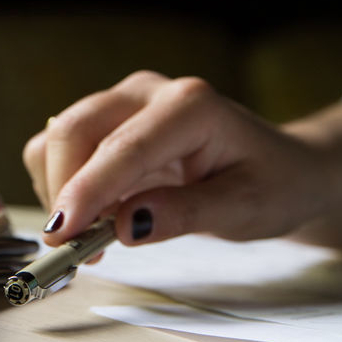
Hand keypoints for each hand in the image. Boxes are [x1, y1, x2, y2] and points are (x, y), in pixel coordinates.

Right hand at [22, 71, 330, 247]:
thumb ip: (186, 214)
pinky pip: (61, 147)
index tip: (63, 234)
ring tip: (92, 237)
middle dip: (62, 190)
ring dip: (59, 189)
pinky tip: (95, 216)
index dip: (86, 190)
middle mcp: (150, 92)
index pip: (124, 147)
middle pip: (75, 129)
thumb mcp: (246, 209)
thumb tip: (126, 225)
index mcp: (191, 105)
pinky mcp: (109, 118)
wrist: (282, 166)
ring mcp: (125, 101)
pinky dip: (64, 185)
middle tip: (73, 249)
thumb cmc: (272, 185)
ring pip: (59, 137)